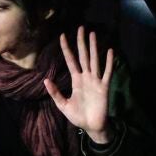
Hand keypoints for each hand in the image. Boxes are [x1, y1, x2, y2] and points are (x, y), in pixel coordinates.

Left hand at [44, 26, 113, 142]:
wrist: (91, 127)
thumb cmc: (78, 115)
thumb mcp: (62, 104)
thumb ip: (55, 92)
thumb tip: (45, 80)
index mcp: (76, 80)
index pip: (70, 60)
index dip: (66, 49)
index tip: (62, 36)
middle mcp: (86, 77)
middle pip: (83, 56)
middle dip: (81, 42)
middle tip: (81, 27)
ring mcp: (95, 81)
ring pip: (94, 60)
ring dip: (94, 47)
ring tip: (93, 34)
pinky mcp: (103, 87)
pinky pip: (107, 72)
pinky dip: (108, 62)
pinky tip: (110, 51)